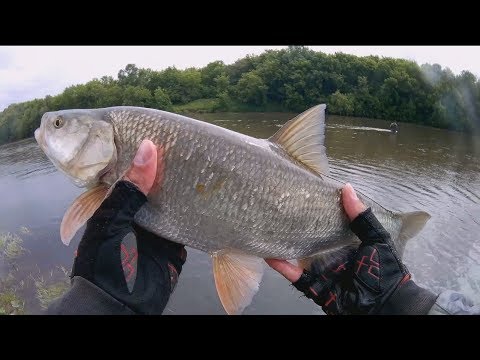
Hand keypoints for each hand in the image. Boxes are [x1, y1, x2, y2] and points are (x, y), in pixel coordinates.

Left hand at [71, 139, 186, 314]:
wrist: (119, 307)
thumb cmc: (106, 262)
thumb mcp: (112, 221)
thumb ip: (130, 188)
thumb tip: (148, 149)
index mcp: (113, 201)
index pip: (127, 169)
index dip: (140, 152)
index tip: (158, 133)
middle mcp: (135, 210)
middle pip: (153, 182)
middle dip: (168, 168)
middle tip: (186, 146)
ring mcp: (155, 225)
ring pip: (172, 199)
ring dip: (184, 187)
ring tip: (201, 163)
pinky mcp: (174, 240)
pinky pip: (186, 220)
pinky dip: (196, 210)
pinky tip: (207, 193)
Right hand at [266, 183, 436, 314]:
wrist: (384, 304)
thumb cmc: (384, 270)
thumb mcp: (377, 239)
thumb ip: (363, 217)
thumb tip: (347, 188)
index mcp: (346, 244)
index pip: (328, 225)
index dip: (317, 213)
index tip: (304, 197)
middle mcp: (331, 257)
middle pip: (309, 240)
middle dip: (296, 228)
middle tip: (281, 210)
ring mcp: (321, 272)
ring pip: (298, 258)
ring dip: (284, 246)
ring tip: (269, 230)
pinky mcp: (314, 287)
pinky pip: (295, 277)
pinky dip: (282, 268)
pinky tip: (270, 255)